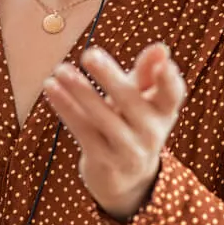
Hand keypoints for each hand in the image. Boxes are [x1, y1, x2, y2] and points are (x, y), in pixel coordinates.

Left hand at [43, 43, 186, 220]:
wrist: (124, 176)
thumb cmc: (132, 121)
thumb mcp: (142, 98)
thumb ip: (147, 72)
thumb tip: (160, 48)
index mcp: (163, 111)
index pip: (172, 95)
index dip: (170, 80)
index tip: (165, 63)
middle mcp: (151, 132)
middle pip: (131, 101)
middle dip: (109, 78)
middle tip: (89, 54)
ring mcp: (127, 149)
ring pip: (103, 118)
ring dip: (80, 92)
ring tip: (60, 70)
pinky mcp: (103, 159)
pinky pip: (82, 130)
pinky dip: (66, 108)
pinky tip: (51, 87)